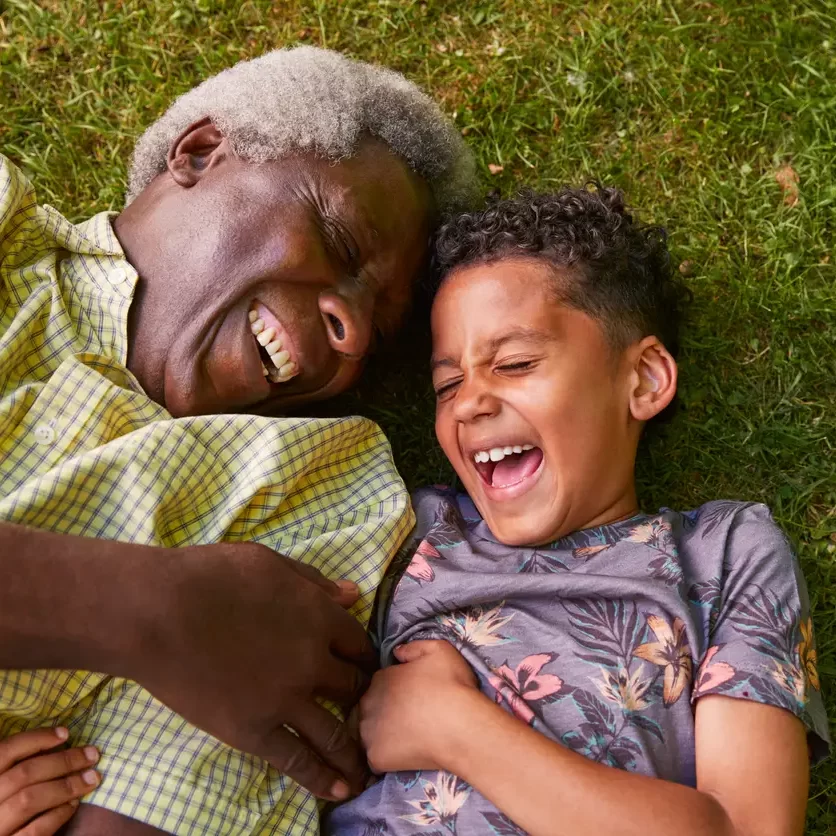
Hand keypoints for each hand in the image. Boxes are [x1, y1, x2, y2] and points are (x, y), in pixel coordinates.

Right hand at [0, 728, 99, 835]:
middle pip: (24, 774)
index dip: (36, 739)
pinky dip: (58, 814)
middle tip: (92, 755)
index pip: (5, 751)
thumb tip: (54, 746)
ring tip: (91, 778)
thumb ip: (19, 769)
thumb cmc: (7, 807)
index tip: (65, 733)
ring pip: (29, 799)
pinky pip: (35, 830)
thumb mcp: (8, 783)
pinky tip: (73, 804)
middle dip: (63, 761)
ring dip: (66, 785)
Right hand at [130, 543, 376, 800]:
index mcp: (319, 617)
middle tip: (360, 711)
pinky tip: (338, 790)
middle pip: (352, 686)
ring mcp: (285, 700)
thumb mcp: (270, 563)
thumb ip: (313, 582)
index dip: (361, 656)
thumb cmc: (208, 576)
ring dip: (353, 751)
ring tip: (366, 769)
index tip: (359, 666)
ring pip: (334, 732)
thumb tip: (353, 595)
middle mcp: (313, 661)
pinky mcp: (254, 731)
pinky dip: (321, 778)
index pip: (358, 643)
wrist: (156, 612)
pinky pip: (297, 760)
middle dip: (358, 697)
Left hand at [359, 640, 480, 772]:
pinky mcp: (375, 757)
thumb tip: (397, 653)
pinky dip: (387, 758)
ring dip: (383, 734)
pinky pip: (375, 758)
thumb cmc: (452, 686)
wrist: (461, 727)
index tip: (414, 697)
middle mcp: (369, 703)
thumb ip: (413, 648)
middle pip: (372, 707)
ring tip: (408, 738)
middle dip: (386, 711)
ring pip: (370, 733)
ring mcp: (369, 732)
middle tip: (411, 719)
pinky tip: (404, 755)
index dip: (398, 690)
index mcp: (381, 678)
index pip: (381, 683)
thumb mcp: (439, 650)